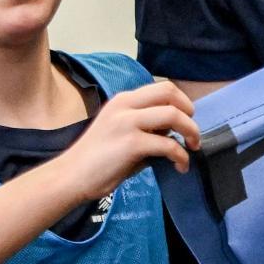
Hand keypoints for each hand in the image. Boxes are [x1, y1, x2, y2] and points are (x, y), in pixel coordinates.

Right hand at [48, 80, 199, 198]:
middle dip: (189, 111)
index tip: (186, 120)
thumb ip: (146, 126)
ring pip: (174, 115)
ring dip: (191, 131)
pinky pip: (169, 144)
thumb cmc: (97, 159)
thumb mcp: (121, 131)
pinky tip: (180, 166)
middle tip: (192, 133)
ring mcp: (127, 122)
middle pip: (170, 92)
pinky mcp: (131, 143)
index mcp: (123, 100)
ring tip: (192, 148)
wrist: (71, 175)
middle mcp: (125, 105)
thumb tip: (174, 132)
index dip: (181, 102)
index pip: (162, 88)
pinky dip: (181, 156)